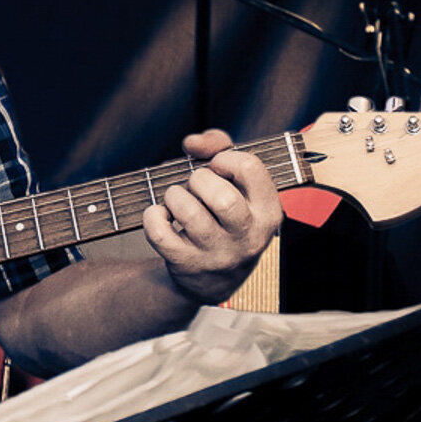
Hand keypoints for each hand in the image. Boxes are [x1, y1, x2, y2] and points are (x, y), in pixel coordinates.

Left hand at [140, 128, 283, 304]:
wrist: (215, 278)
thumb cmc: (224, 216)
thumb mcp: (236, 183)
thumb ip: (218, 147)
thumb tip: (192, 143)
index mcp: (267, 212)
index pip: (250, 168)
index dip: (225, 158)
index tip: (217, 168)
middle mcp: (247, 236)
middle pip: (222, 198)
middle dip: (200, 180)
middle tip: (196, 186)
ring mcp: (217, 254)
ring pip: (189, 213)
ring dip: (175, 196)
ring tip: (178, 200)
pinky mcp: (187, 264)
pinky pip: (160, 234)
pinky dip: (153, 217)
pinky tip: (162, 215)